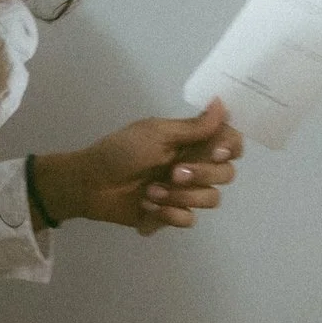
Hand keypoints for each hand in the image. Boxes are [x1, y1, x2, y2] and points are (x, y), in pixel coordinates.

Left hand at [37, 99, 241, 234]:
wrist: (90, 183)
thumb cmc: (120, 151)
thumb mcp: (156, 134)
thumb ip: (193, 127)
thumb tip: (222, 102)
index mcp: (190, 142)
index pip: (231, 143)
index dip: (230, 149)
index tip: (216, 152)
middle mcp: (193, 165)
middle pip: (226, 174)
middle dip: (201, 175)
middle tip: (173, 173)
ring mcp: (184, 192)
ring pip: (211, 199)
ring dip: (180, 197)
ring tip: (150, 192)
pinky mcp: (171, 214)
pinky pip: (189, 220)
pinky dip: (169, 214)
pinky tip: (148, 207)